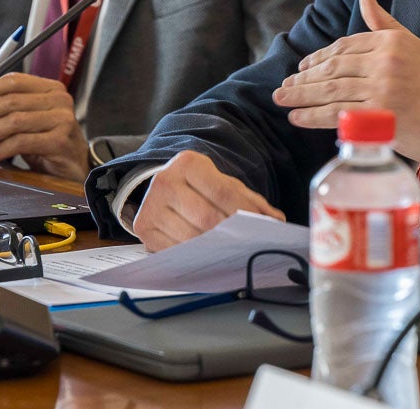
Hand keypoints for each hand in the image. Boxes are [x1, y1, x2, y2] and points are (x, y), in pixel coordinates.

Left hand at [0, 71, 89, 180]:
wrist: (74, 167)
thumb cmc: (47, 141)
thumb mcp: (28, 119)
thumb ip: (8, 107)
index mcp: (50, 88)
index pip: (12, 81)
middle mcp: (59, 99)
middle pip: (11, 101)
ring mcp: (62, 119)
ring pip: (14, 121)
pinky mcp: (60, 141)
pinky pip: (23, 142)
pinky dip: (2, 148)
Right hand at [131, 151, 284, 251]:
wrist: (166, 186)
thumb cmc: (200, 187)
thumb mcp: (225, 184)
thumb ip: (250, 201)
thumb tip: (276, 221)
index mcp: (188, 163)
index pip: (222, 192)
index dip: (244, 212)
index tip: (261, 228)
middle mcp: (165, 181)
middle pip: (206, 218)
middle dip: (231, 235)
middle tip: (248, 246)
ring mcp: (151, 205)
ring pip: (190, 238)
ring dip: (213, 250)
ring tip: (231, 254)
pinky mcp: (143, 227)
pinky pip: (174, 250)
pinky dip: (192, 257)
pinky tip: (206, 257)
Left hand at [273, 0, 419, 164]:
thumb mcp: (414, 46)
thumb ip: (385, 24)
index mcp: (390, 42)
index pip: (344, 47)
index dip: (319, 58)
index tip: (302, 67)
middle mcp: (383, 62)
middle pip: (332, 68)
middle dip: (303, 78)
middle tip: (284, 87)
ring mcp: (380, 89)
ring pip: (330, 90)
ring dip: (301, 96)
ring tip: (282, 100)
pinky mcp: (378, 116)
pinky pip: (337, 114)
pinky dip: (312, 116)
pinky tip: (297, 118)